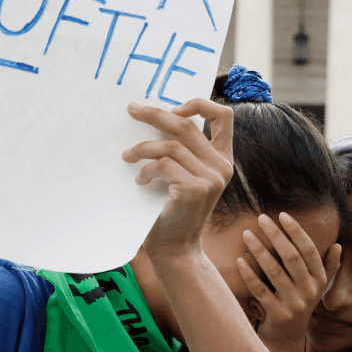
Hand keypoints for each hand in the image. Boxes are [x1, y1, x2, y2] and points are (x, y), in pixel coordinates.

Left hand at [123, 98, 234, 260]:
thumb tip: (152, 114)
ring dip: (142, 148)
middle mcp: (222, 166)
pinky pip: (163, 164)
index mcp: (222, 158)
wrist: (175, 247)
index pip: (224, 116)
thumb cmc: (172, 210)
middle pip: (186, 124)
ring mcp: (211, 177)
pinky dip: (146, 170)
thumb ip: (181, 150)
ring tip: (127, 156)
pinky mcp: (195, 188)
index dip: (199, 104)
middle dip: (154, 113)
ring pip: (170, 145)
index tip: (172, 108)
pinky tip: (140, 182)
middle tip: (131, 109)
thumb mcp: (182, 175)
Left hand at [239, 212, 341, 351]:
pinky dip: (249, 275)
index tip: (282, 215)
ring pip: (275, 272)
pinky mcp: (277, 314)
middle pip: (292, 257)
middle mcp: (309, 291)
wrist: (287, 339)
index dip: (296, 231)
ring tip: (247, 234)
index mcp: (319, 280)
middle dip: (276, 235)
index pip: (309, 250)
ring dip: (260, 250)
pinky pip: (261, 291)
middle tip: (261, 218)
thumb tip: (338, 245)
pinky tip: (240, 261)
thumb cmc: (299, 304)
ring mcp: (294, 304)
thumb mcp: (317, 288)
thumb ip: (328, 267)